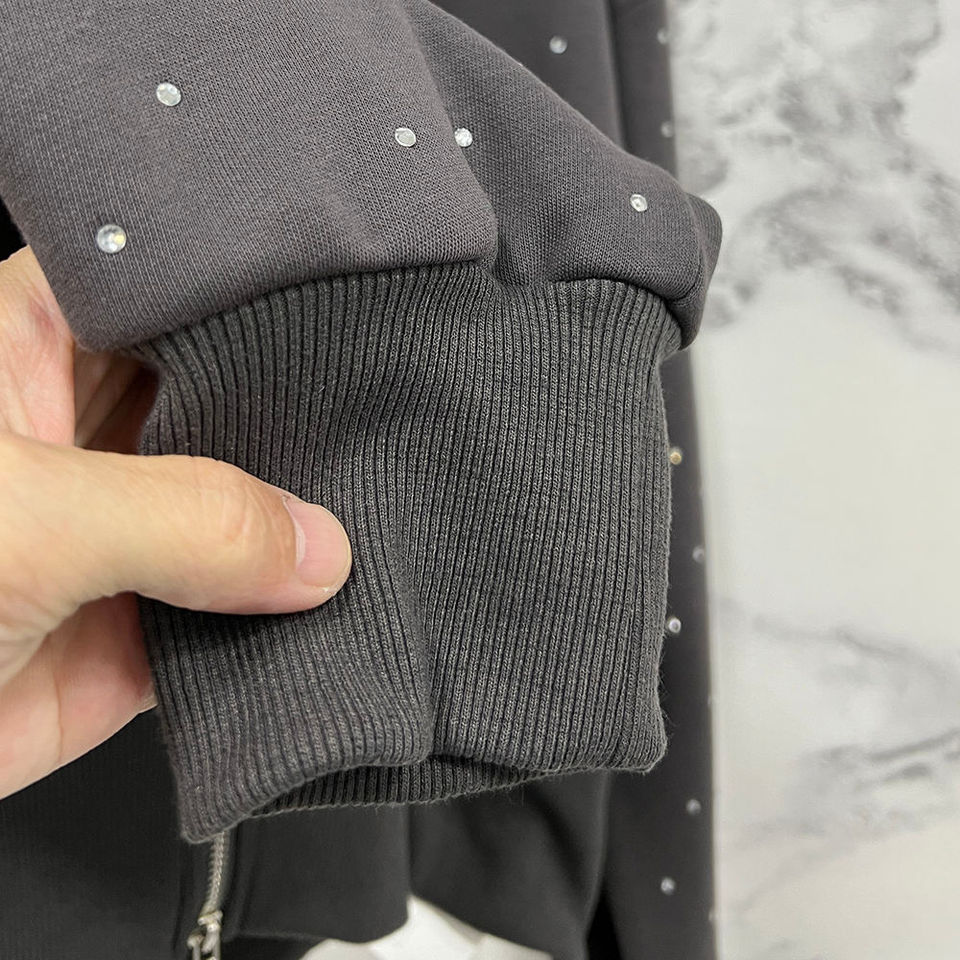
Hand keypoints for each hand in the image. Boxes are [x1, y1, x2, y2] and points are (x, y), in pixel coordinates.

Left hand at [0, 247, 351, 798]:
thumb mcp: (22, 518)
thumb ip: (185, 521)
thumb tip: (313, 545)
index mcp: (31, 348)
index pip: (175, 292)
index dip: (260, 296)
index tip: (348, 311)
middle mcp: (82, 437)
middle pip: (225, 404)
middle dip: (297, 427)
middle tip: (379, 436)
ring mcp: (112, 539)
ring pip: (238, 519)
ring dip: (292, 537)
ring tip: (367, 529)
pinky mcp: (129, 636)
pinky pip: (229, 621)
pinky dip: (275, 626)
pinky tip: (321, 615)